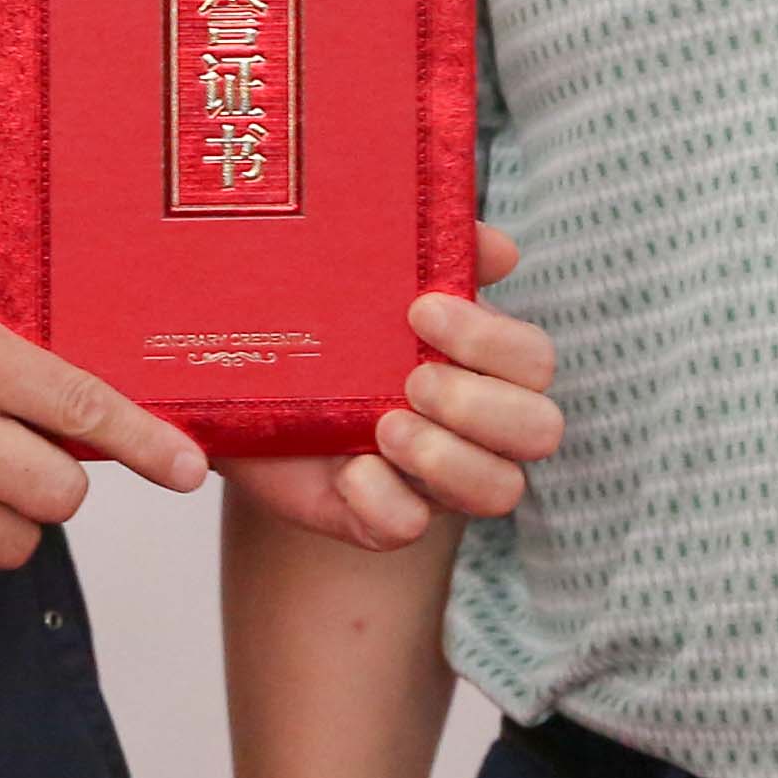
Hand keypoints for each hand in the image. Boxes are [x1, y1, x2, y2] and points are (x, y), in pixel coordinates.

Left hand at [226, 227, 559, 549]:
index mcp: (480, 360)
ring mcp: (432, 477)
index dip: (492, 340)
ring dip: (447, 457)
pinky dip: (385, 502)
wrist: (235, 375)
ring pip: (501, 491)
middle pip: (541, 429)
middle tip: (412, 380)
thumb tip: (501, 251)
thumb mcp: (369, 272)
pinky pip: (409, 528)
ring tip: (383, 428)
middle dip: (479, 403)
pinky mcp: (378, 517)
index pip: (535, 360)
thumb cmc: (320, 319)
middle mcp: (474, 425)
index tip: (420, 312)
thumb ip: (438, 249)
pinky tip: (349, 472)